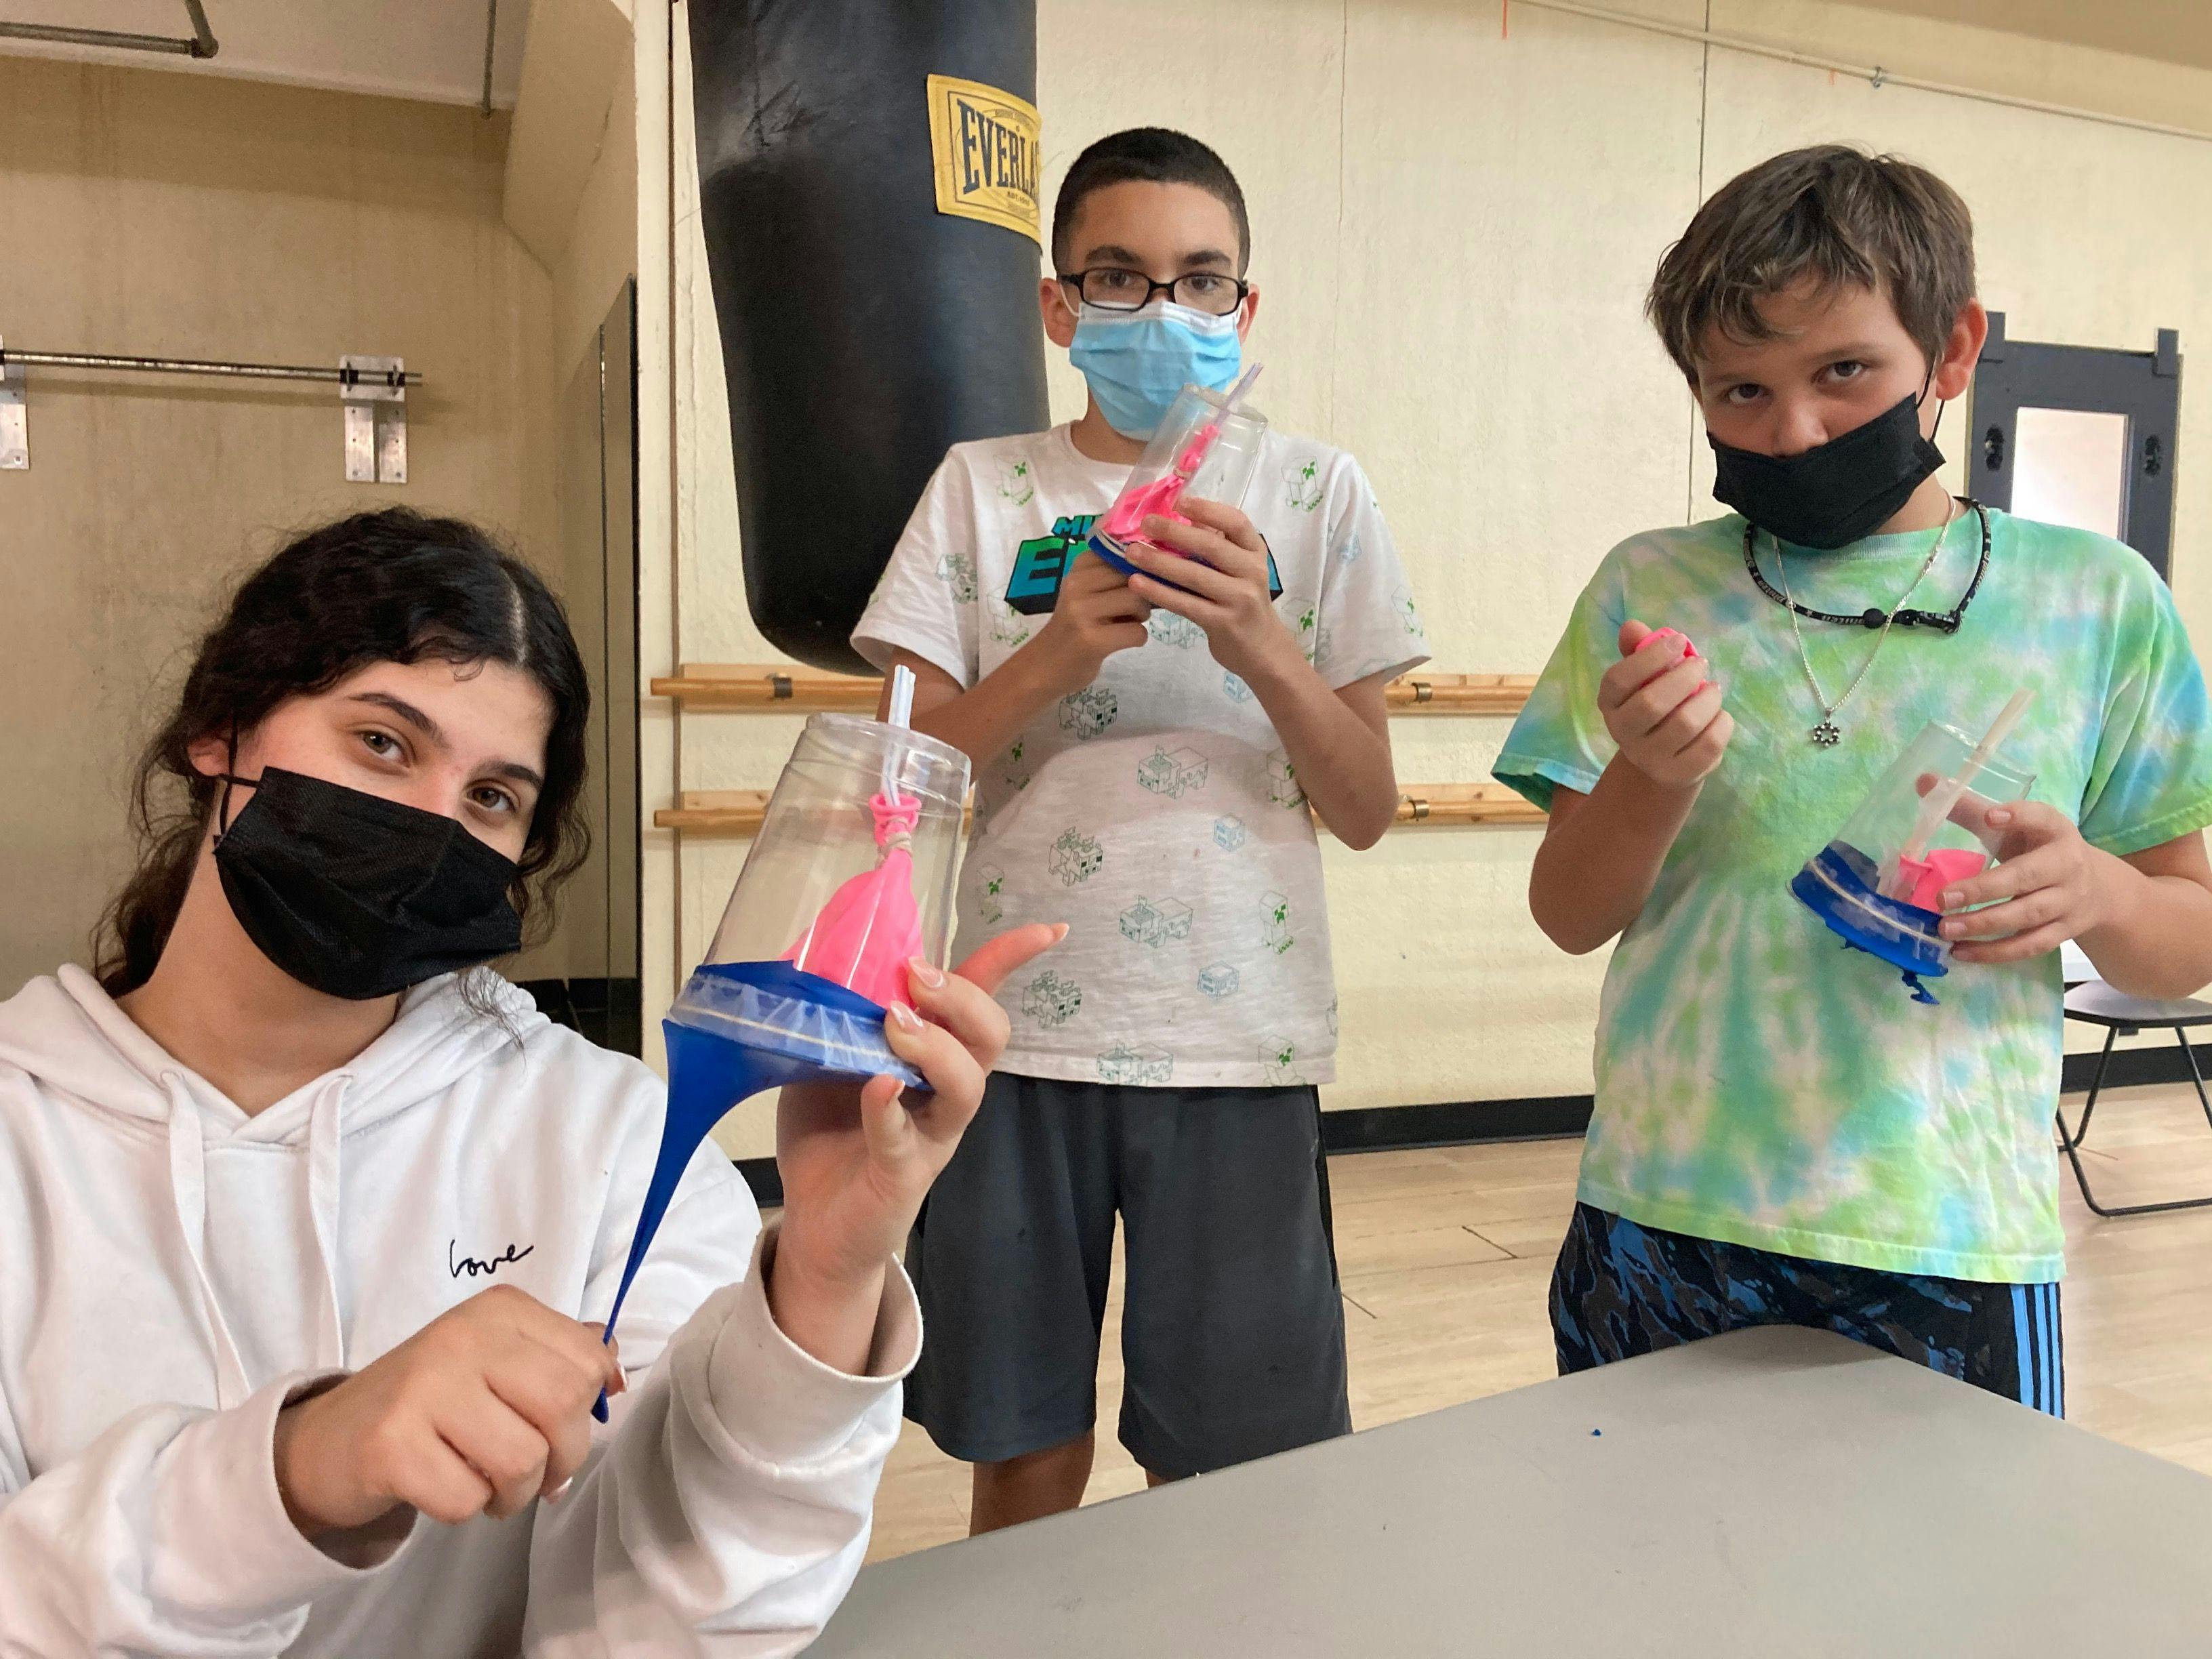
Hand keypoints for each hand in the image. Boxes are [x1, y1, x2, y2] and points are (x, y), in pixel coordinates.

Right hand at [273, 1285, 623, 1538]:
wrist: (328, 1439)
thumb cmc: (430, 1403)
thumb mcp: (498, 1362)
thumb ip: (560, 1360)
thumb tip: (616, 1374)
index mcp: (500, 1310)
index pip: (588, 1360)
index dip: (587, 1410)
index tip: (559, 1431)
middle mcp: (463, 1336)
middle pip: (564, 1405)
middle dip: (563, 1457)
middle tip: (536, 1473)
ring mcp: (423, 1387)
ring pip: (522, 1459)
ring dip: (515, 1494)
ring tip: (490, 1486)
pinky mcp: (391, 1444)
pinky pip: (467, 1498)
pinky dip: (465, 1509)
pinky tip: (445, 1489)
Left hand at [769, 924, 1062, 1359]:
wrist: (815, 1223)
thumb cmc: (828, 1132)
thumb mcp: (824, 1057)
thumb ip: (836, 1014)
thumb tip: (825, 952)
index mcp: (934, 1054)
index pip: (983, 999)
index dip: (1012, 959)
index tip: (1049, 929)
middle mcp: (946, 1091)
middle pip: (989, 1035)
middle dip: (962, 996)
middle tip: (914, 977)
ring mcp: (931, 1134)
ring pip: (966, 1085)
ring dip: (935, 1045)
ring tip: (895, 1025)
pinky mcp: (903, 1174)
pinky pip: (903, 1137)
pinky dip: (888, 1108)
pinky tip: (876, 1087)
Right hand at [1028, 549, 1151, 696]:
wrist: (1043, 667)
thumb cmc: (1072, 627)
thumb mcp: (1084, 592)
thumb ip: (1111, 575)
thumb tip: (1154, 564)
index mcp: (1078, 569)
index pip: (1124, 553)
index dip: (1137, 569)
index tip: (1130, 585)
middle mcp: (1077, 585)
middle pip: (1134, 577)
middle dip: (1143, 595)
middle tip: (1130, 611)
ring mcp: (1082, 613)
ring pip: (1138, 601)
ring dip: (1141, 616)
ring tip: (1127, 624)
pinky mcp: (1092, 640)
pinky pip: (1137, 632)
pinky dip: (1138, 638)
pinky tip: (1122, 642)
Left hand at [1119, 497, 1297, 682]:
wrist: (1262, 650)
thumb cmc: (1242, 602)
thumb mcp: (1238, 569)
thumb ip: (1216, 545)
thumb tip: (1180, 518)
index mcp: (1255, 552)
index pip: (1236, 522)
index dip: (1207, 509)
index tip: (1178, 501)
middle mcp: (1252, 572)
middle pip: (1211, 546)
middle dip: (1175, 532)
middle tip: (1145, 523)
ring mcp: (1240, 599)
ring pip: (1195, 575)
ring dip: (1160, 562)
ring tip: (1132, 553)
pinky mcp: (1224, 623)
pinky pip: (1186, 604)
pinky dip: (1160, 592)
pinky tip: (1137, 584)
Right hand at [1599, 620, 1730, 790]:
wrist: (1662, 760)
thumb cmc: (1656, 705)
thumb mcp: (1643, 677)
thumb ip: (1639, 650)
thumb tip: (1632, 627)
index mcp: (1610, 703)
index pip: (1619, 679)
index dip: (1651, 657)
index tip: (1679, 642)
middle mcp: (1623, 733)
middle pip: (1652, 703)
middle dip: (1684, 677)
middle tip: (1701, 664)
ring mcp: (1650, 758)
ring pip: (1685, 723)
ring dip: (1708, 699)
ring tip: (1713, 690)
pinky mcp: (1679, 774)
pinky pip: (1709, 745)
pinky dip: (1722, 723)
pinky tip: (1719, 716)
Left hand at [1937, 797, 2115, 964]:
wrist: (2098, 889)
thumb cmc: (2039, 849)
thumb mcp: (2015, 826)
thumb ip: (1972, 808)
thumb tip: (1925, 782)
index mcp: (2055, 830)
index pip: (2040, 818)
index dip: (2018, 815)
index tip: (1991, 816)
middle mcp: (2067, 865)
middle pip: (2027, 877)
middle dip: (1985, 889)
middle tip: (1942, 898)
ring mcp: (2068, 902)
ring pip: (2027, 916)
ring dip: (1984, 925)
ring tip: (1944, 928)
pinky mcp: (2063, 932)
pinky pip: (2029, 946)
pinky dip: (1995, 953)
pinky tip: (1960, 952)